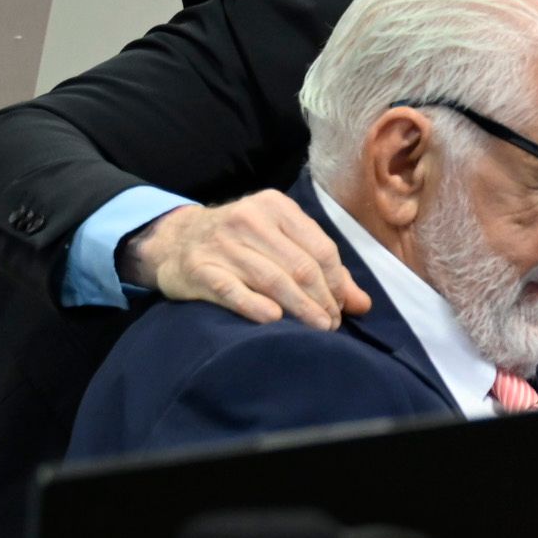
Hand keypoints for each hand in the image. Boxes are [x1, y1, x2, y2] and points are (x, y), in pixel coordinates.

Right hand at [124, 191, 371, 328]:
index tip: (343, 307)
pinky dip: (255, 306)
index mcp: (276, 207)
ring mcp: (222, 243)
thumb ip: (322, 268)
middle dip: (323, 300)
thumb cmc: (241, 244)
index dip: (337, 282)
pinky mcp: (199, 267)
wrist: (175, 241)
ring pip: (272, 280)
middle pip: (300, 266)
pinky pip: (232, 290)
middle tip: (331, 325)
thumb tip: (362, 304)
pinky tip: (275, 320)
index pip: (321, 248)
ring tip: (318, 329)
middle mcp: (249, 219)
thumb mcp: (281, 243)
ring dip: (301, 309)